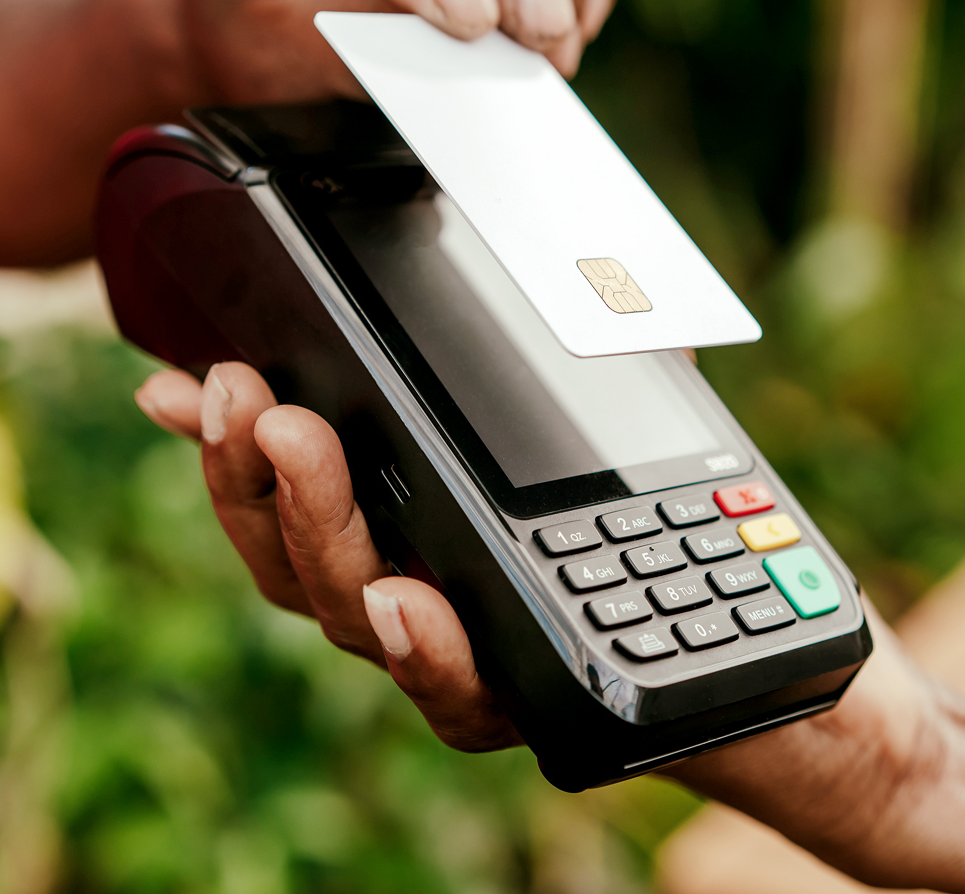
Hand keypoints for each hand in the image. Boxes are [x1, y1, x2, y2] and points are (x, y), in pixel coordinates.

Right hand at [132, 361, 946, 834]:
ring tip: (301, 441)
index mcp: (428, 539)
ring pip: (358, 618)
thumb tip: (525, 257)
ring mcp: (477, 662)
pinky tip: (411, 596)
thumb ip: (555, 370)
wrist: (787, 663)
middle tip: (247, 391)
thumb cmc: (694, 544)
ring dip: (319, 529)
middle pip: (301, 560)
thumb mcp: (621, 425)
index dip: (226, 454)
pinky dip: (428, 648)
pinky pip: (463, 694)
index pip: (299, 502)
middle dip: (257, 471)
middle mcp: (430, 606)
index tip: (177, 386)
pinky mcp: (540, 707)